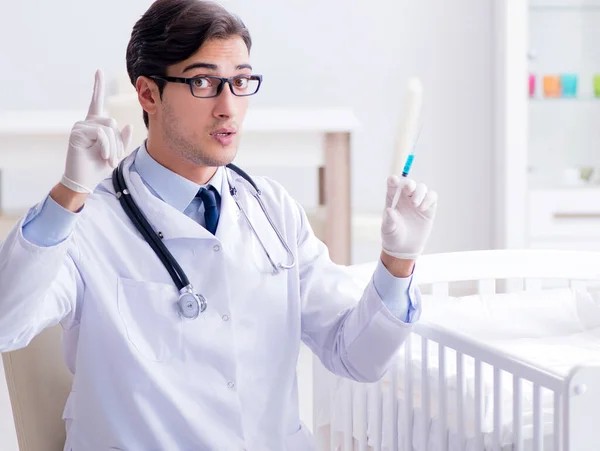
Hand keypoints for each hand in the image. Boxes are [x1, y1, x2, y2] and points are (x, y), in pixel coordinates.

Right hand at [60, 69, 132, 193]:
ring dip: (114, 146)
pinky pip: (101, 133)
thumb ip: (122, 139)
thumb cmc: (98, 167)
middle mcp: (87, 122)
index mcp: (96, 125)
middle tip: (114, 159)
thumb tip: (127, 125)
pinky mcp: (77, 132)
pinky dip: (107, 147)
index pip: (97, 102)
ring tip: (109, 159)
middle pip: (112, 121)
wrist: (85, 181)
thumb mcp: (116, 152)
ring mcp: (80, 126)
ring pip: (108, 127)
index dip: (98, 86)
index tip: (98, 71)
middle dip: (118, 142)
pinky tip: (104, 157)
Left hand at [381, 175, 436, 259]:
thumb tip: (390, 211)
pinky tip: (423, 208)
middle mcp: (405, 197)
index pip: (392, 185)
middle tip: (409, 191)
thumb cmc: (393, 236)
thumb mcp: (388, 230)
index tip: (394, 181)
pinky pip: (432, 196)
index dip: (393, 180)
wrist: (405, 248)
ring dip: (419, 193)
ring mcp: (417, 201)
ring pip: (422, 188)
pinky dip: (429, 199)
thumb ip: (389, 220)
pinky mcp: (429, 208)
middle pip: (409, 183)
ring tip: (415, 205)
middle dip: (410, 184)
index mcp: (392, 199)